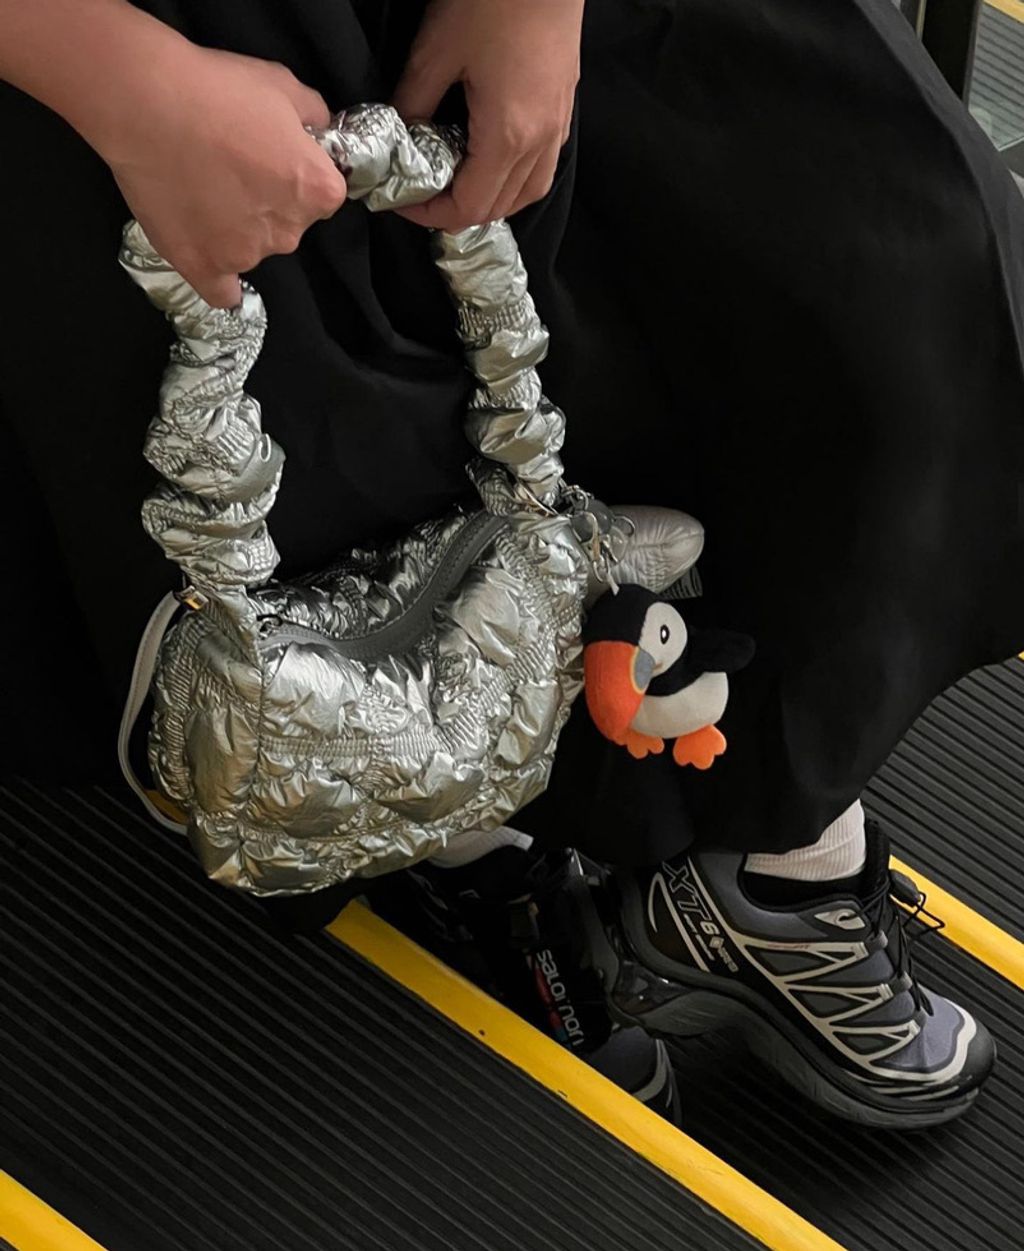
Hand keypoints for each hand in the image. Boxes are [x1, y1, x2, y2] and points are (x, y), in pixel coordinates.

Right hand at [97, 45, 346, 306]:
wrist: (147, 104)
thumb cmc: (218, 89)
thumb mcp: (284, 85)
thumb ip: (313, 115)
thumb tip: (319, 130)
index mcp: (318, 191)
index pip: (324, 194)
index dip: (299, 172)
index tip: (273, 156)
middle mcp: (289, 232)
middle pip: (288, 223)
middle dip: (269, 201)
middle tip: (232, 167)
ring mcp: (246, 254)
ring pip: (253, 249)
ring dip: (238, 228)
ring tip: (201, 190)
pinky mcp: (204, 267)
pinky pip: (222, 294)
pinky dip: (221, 282)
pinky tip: (214, 264)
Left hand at [393, 0, 582, 230]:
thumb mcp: (436, 50)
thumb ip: (414, 101)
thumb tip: (399, 133)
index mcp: (507, 136)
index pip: (469, 207)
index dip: (430, 214)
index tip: (401, 201)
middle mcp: (539, 142)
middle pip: (498, 208)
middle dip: (457, 210)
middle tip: (422, 192)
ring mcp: (557, 127)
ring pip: (526, 194)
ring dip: (490, 200)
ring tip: (456, 183)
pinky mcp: (563, 109)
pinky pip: (541, 167)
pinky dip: (514, 179)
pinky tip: (490, 160)